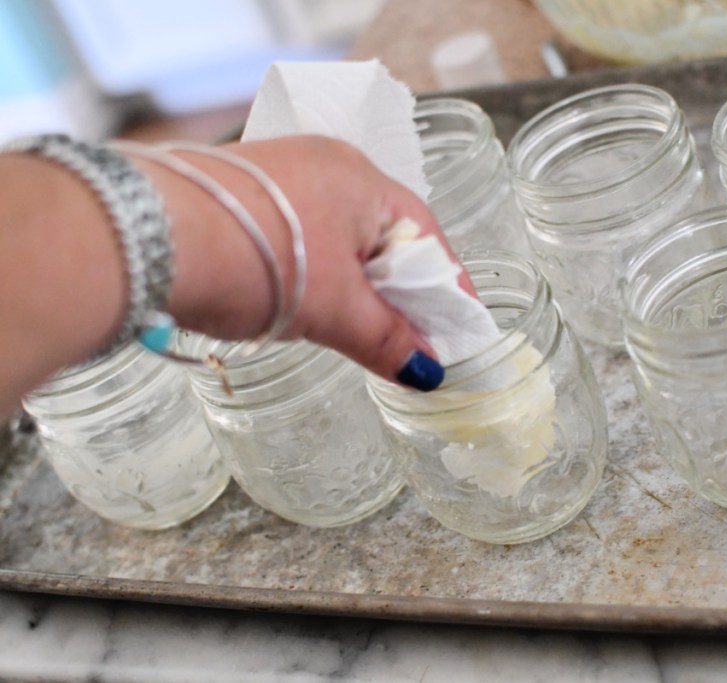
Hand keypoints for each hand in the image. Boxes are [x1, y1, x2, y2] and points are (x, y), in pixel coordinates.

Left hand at [139, 136, 467, 390]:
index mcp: (362, 178)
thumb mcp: (333, 308)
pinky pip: (298, 237)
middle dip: (397, 289)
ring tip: (352, 330)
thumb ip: (386, 337)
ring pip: (337, 238)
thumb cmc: (258, 259)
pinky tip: (300, 306)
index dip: (444, 285)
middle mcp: (324, 164)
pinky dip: (312, 275)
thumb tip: (426, 370)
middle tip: (405, 339)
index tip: (454, 327)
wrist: (147, 236)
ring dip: (351, 286)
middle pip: (381, 235)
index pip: (425, 233)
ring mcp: (279, 176)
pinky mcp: (241, 196)